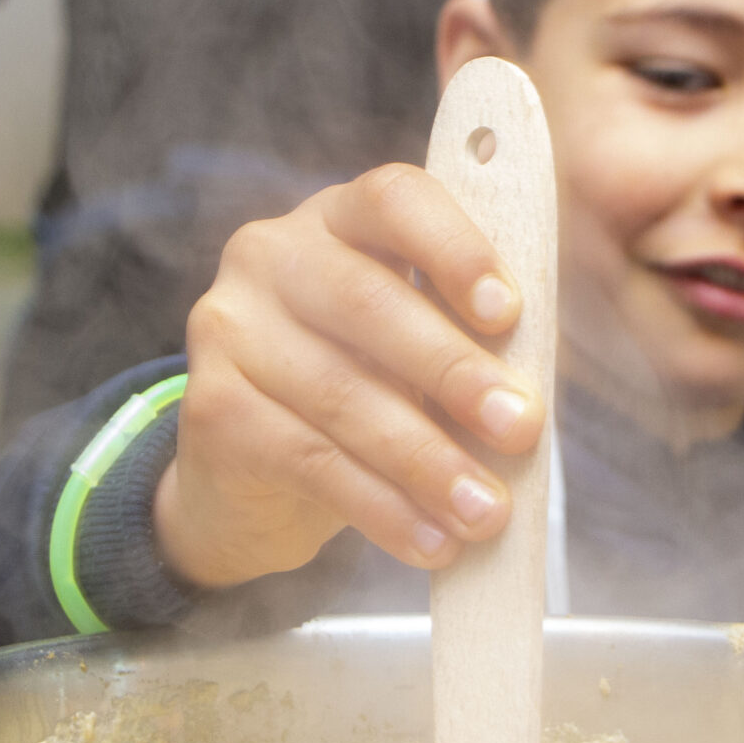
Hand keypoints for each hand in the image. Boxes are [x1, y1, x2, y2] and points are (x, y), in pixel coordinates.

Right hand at [153, 164, 548, 591]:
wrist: (251, 472)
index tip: (509, 312)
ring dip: (427, 461)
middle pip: (369, 303)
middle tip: (521, 429)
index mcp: (339, 217)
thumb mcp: (414, 347)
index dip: (455, 249)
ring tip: (485, 510)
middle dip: (454, 371)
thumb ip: (469, 342)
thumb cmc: (363, 388)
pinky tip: (431, 542)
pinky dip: (382, 509)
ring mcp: (230, 327)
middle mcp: (272, 255)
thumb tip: (533, 392)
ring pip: (342, 395)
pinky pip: (310, 460)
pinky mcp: (210, 407)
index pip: (394, 199)